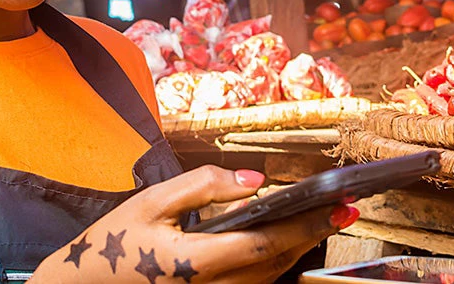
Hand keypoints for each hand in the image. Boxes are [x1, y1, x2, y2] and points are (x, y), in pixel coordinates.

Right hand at [32, 165, 358, 282]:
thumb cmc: (111, 247)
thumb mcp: (151, 204)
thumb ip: (203, 187)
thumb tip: (253, 180)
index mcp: (199, 261)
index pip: (269, 242)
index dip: (309, 226)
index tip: (341, 207)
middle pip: (278, 262)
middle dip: (313, 234)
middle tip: (343, 209)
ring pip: (268, 276)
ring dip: (295, 248)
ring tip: (318, 219)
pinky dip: (271, 262)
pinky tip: (277, 242)